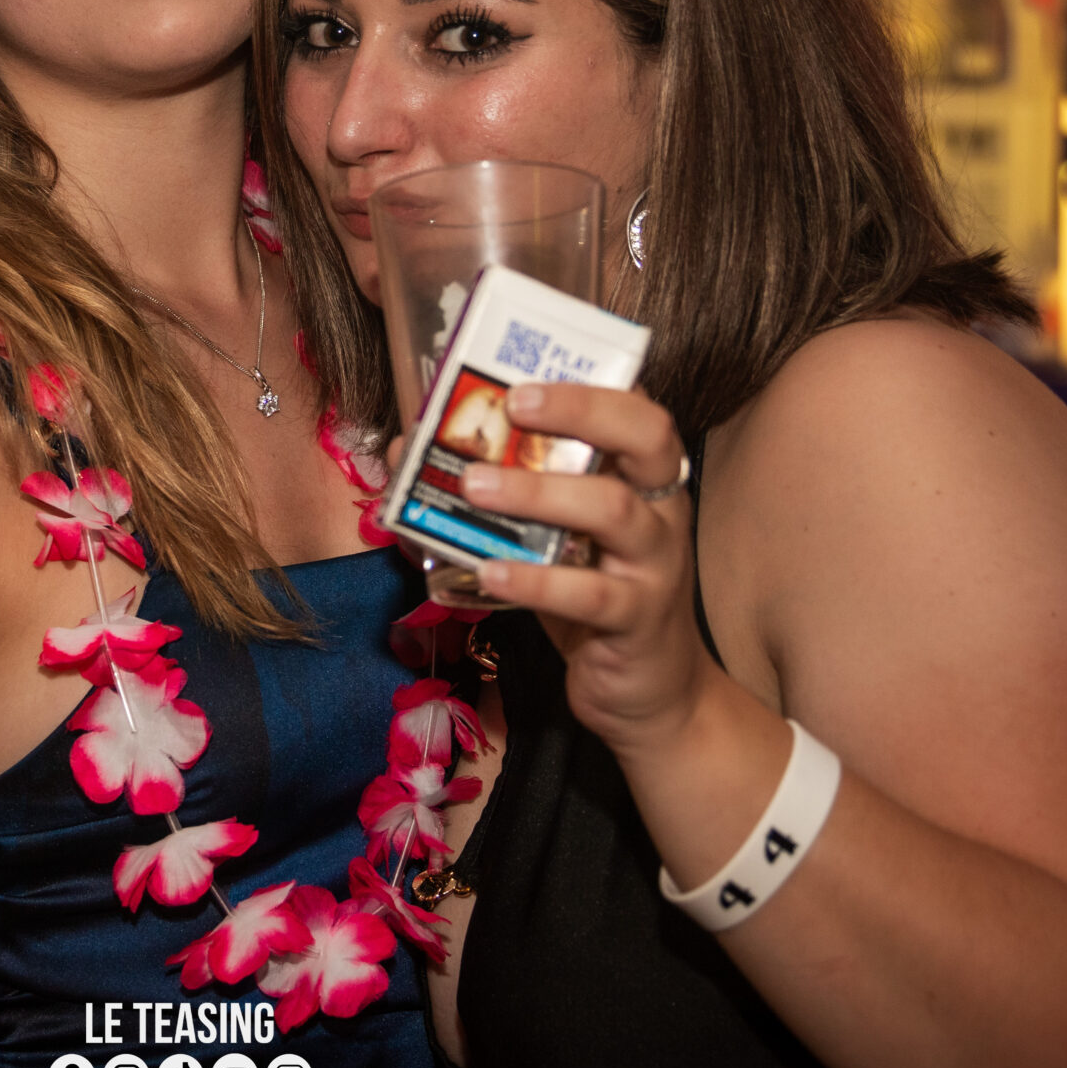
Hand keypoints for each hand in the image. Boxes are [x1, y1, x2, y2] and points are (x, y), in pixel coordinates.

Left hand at [459, 383, 711, 754]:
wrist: (650, 695)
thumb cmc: (592, 598)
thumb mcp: (551, 541)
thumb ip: (496, 497)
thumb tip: (405, 452)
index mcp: (645, 478)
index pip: (635, 407)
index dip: (587, 382)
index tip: (524, 372)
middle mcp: (661, 509)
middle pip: (647, 436)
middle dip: (580, 409)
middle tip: (512, 404)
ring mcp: (656, 565)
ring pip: (612, 510)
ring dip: (537, 492)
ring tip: (474, 485)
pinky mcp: (638, 621)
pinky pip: (589, 594)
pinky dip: (534, 580)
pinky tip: (487, 572)